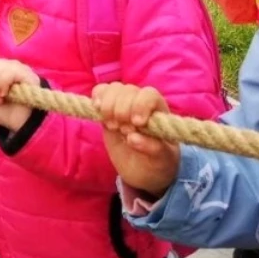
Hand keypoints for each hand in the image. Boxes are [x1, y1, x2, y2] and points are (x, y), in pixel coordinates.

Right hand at [92, 83, 180, 197]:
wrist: (143, 169)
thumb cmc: (158, 162)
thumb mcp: (162, 159)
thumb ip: (153, 148)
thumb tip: (133, 138)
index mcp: (159, 111)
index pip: (149, 95)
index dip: (140, 105)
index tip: (137, 123)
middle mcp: (141, 103)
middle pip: (128, 90)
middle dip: (122, 110)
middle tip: (123, 131)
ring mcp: (123, 104)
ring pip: (113, 89)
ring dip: (108, 106)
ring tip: (113, 126)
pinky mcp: (108, 110)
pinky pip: (100, 92)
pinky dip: (96, 97)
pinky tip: (97, 109)